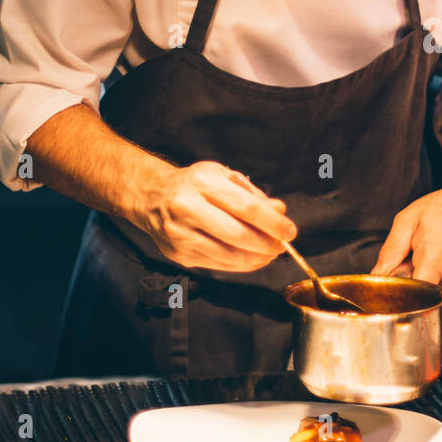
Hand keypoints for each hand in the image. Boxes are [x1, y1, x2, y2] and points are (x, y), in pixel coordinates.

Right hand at [135, 161, 296, 272]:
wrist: (151, 197)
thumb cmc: (194, 185)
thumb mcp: (223, 177)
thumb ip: (252, 195)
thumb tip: (279, 211)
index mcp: (202, 183)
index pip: (246, 207)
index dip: (272, 223)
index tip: (290, 231)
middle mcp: (187, 208)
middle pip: (238, 234)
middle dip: (267, 244)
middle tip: (281, 246)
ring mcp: (180, 234)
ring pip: (229, 255)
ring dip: (256, 258)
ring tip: (270, 254)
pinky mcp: (178, 255)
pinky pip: (217, 265)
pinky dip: (240, 265)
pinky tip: (251, 259)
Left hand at [370, 180, 441, 296]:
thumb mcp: (408, 220)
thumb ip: (390, 250)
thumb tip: (377, 275)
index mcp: (436, 256)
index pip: (415, 295)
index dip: (398, 297)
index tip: (389, 290)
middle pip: (417, 294)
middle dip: (407, 282)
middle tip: (409, 260)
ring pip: (428, 293)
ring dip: (421, 279)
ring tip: (426, 255)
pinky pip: (439, 289)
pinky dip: (432, 278)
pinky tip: (436, 259)